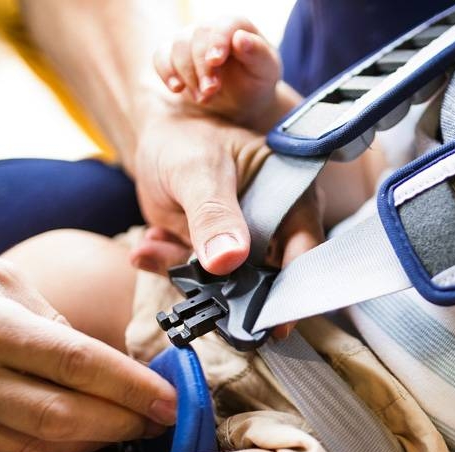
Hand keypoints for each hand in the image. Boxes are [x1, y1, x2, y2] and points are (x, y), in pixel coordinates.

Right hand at [0, 239, 176, 451]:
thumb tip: (102, 363)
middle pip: (63, 415)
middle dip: (123, 423)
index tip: (170, 399)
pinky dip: (54, 448)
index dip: (131, 387)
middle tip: (162, 420)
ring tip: (130, 429)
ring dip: (94, 442)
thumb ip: (49, 320)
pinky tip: (82, 435)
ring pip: (37, 445)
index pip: (76, 362)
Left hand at [131, 102, 321, 276]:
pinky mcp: (218, 255)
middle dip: (228, 284)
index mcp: (292, 198)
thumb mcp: (199, 170)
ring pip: (230, 284)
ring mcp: (246, 245)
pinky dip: (172, 266)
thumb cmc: (188, 138)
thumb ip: (213, 214)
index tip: (270, 315)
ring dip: (188, 274)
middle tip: (188, 268)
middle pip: (270, 278)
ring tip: (152, 246)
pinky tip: (150, 245)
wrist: (160, 134)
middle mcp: (276, 227)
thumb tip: (227, 260)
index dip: (292, 285)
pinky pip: (200, 278)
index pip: (303, 250)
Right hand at [154, 17, 282, 131]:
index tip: (216, 61)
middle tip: (211, 91)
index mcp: (237, 26)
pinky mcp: (174, 55)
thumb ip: (257, 53)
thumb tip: (240, 38)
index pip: (224, 25)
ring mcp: (190, 40)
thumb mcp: (265, 70)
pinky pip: (160, 56)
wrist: (242, 99)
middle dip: (202, 67)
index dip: (218, 41)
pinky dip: (166, 72)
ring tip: (203, 98)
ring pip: (177, 47)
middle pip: (196, 37)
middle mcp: (211, 28)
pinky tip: (177, 89)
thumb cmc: (257, 81)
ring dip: (187, 75)